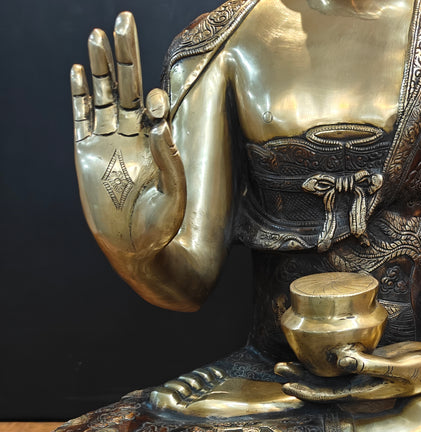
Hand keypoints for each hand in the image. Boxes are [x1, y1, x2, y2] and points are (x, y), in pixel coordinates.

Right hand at [71, 13, 185, 256]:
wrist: (135, 251)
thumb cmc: (162, 229)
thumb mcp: (174, 197)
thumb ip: (170, 162)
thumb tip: (160, 124)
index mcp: (158, 144)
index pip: (156, 107)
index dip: (156, 99)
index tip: (157, 105)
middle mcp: (134, 137)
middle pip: (128, 86)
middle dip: (125, 54)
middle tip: (123, 20)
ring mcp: (109, 142)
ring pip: (103, 94)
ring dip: (100, 66)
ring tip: (98, 35)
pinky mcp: (86, 152)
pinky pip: (81, 116)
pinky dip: (78, 94)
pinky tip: (78, 71)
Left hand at [276, 335, 420, 401]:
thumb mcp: (397, 367)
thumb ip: (369, 364)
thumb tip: (340, 360)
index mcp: (364, 392)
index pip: (329, 396)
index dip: (307, 392)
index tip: (287, 386)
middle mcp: (360, 385)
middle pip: (323, 385)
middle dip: (300, 378)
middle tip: (277, 368)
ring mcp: (363, 374)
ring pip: (330, 374)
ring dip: (309, 368)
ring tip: (286, 360)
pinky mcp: (368, 361)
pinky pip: (343, 360)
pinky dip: (328, 356)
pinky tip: (315, 348)